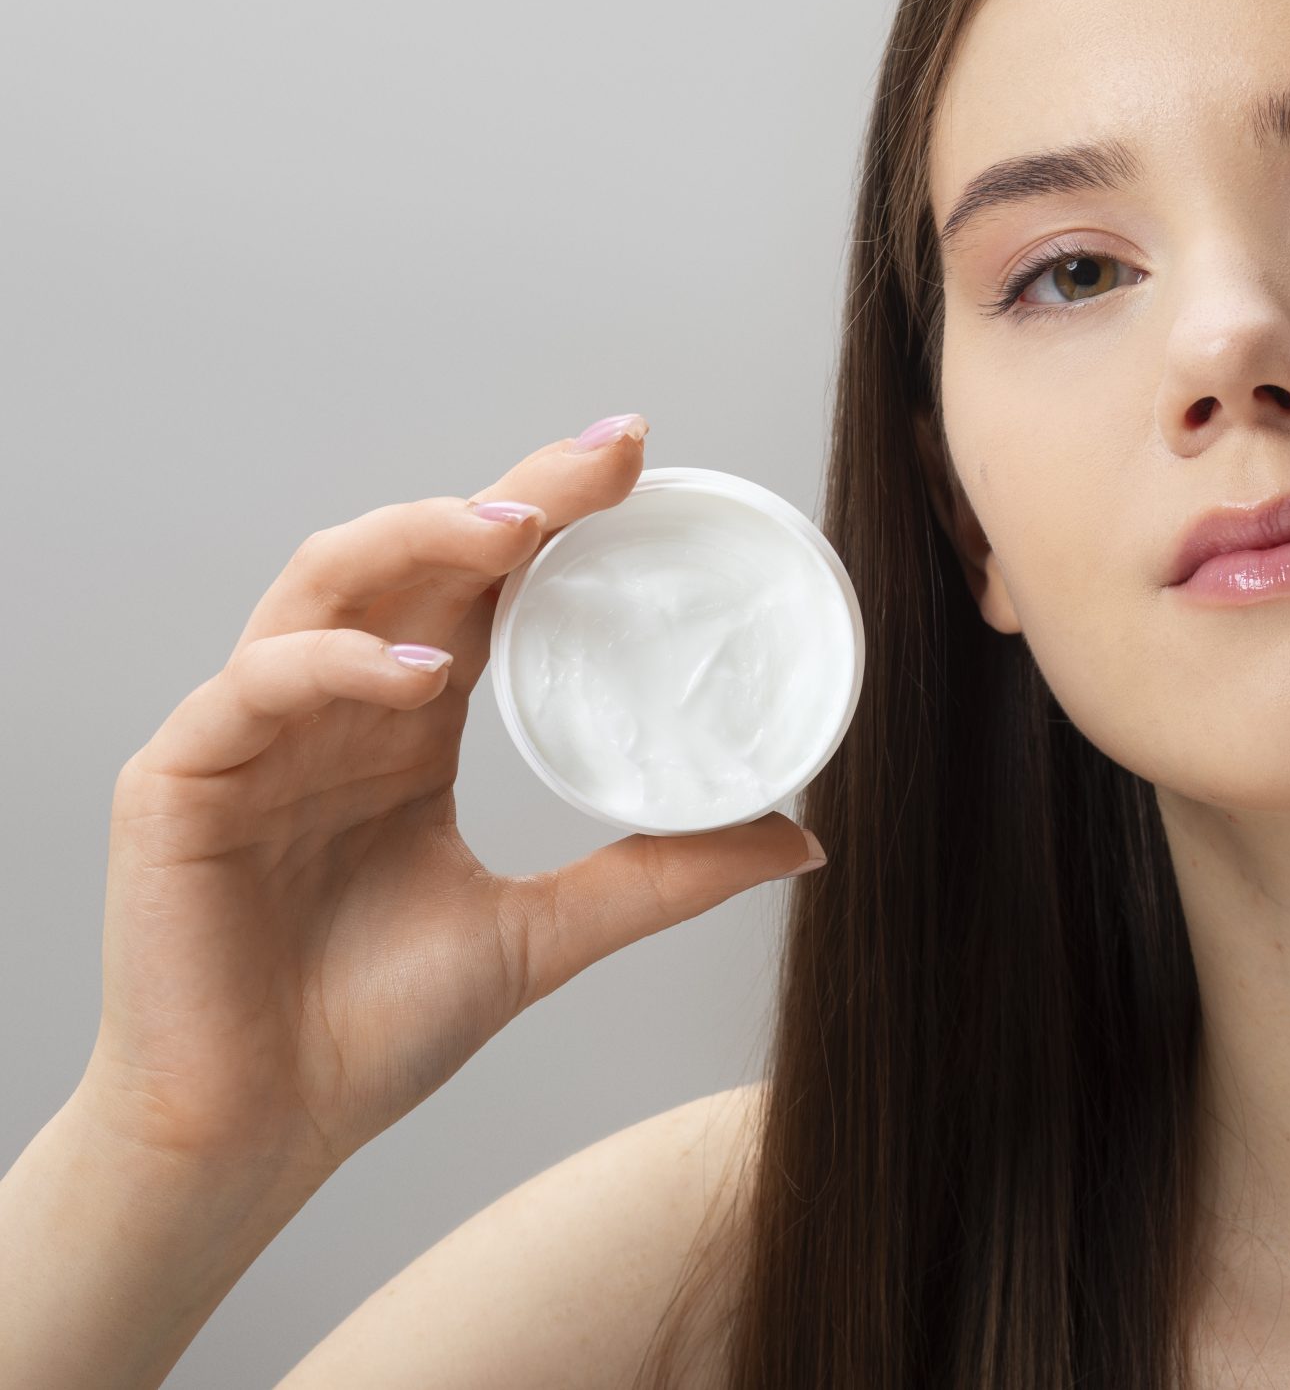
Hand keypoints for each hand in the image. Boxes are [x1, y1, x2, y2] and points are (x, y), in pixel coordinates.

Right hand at [79, 414, 822, 1181]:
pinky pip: (254, 687)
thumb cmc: (374, 1032)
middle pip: (412, 556)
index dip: (548, 510)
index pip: (480, 585)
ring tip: (514, 531)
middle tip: (603, 463)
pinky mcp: (181, 780)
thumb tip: (805, 837)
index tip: (638, 456)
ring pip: (322, 586)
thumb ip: (665, 875)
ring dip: (418, 540)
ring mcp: (253, 736)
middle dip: (506, 495)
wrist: (261, 1136)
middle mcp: (333, 708)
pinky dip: (333, 663)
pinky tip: (415, 670)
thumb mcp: (550, 934)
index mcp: (409, 727)